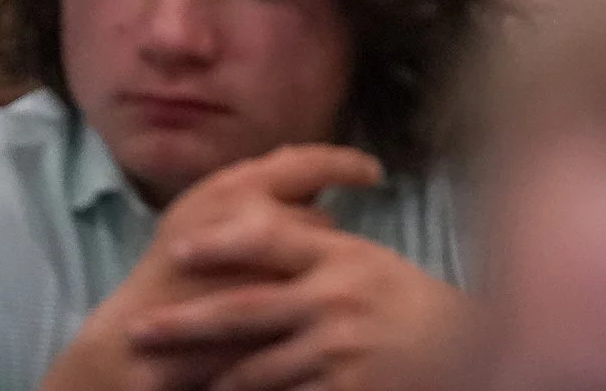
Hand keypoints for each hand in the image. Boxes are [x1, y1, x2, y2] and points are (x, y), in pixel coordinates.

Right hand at [44, 146, 382, 390]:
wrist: (137, 342)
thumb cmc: (168, 277)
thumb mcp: (203, 217)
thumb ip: (251, 195)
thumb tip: (306, 174)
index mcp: (232, 189)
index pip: (307, 162)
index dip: (347, 163)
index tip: (373, 171)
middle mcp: (252, 219)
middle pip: (319, 217)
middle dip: (312, 237)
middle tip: (291, 261)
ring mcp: (266, 265)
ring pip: (321, 259)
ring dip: (312, 271)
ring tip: (284, 289)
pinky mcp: (272, 311)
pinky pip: (315, 296)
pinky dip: (312, 302)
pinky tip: (301, 313)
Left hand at [129, 213, 467, 390]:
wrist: (466, 352)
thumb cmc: (409, 305)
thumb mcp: (369, 263)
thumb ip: (321, 250)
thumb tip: (260, 230)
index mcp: (342, 255)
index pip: (270, 239)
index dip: (220, 243)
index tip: (179, 249)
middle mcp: (337, 296)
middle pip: (244, 309)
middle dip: (185, 323)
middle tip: (139, 331)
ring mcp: (339, 348)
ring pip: (255, 368)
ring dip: (212, 380)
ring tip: (177, 385)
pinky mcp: (346, 389)